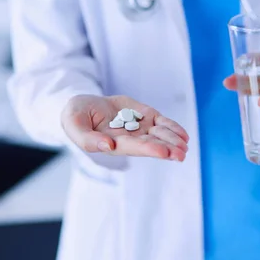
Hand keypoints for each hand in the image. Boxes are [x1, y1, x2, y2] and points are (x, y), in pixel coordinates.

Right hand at [61, 95, 188, 160]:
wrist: (84, 105)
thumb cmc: (75, 117)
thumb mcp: (74, 124)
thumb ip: (88, 139)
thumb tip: (108, 146)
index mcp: (112, 143)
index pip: (134, 147)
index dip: (149, 149)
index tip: (163, 152)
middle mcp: (128, 138)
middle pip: (151, 143)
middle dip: (167, 148)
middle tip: (181, 153)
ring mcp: (138, 127)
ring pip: (159, 134)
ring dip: (173, 139)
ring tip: (185, 143)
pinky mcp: (144, 116)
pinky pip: (161, 123)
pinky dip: (173, 128)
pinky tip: (183, 135)